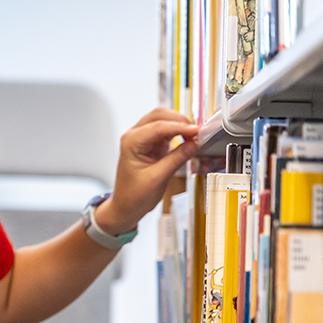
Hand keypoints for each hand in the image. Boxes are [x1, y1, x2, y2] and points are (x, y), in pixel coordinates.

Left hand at [95, 108, 197, 234]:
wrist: (126, 206)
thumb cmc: (134, 195)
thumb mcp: (158, 178)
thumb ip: (177, 159)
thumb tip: (194, 144)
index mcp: (131, 142)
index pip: (158, 127)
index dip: (180, 127)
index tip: (197, 131)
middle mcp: (134, 136)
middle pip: (159, 115)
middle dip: (179, 120)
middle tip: (197, 132)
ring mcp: (142, 138)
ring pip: (162, 119)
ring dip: (179, 124)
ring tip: (194, 136)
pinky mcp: (150, 144)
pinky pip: (166, 131)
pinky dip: (178, 132)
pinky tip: (188, 139)